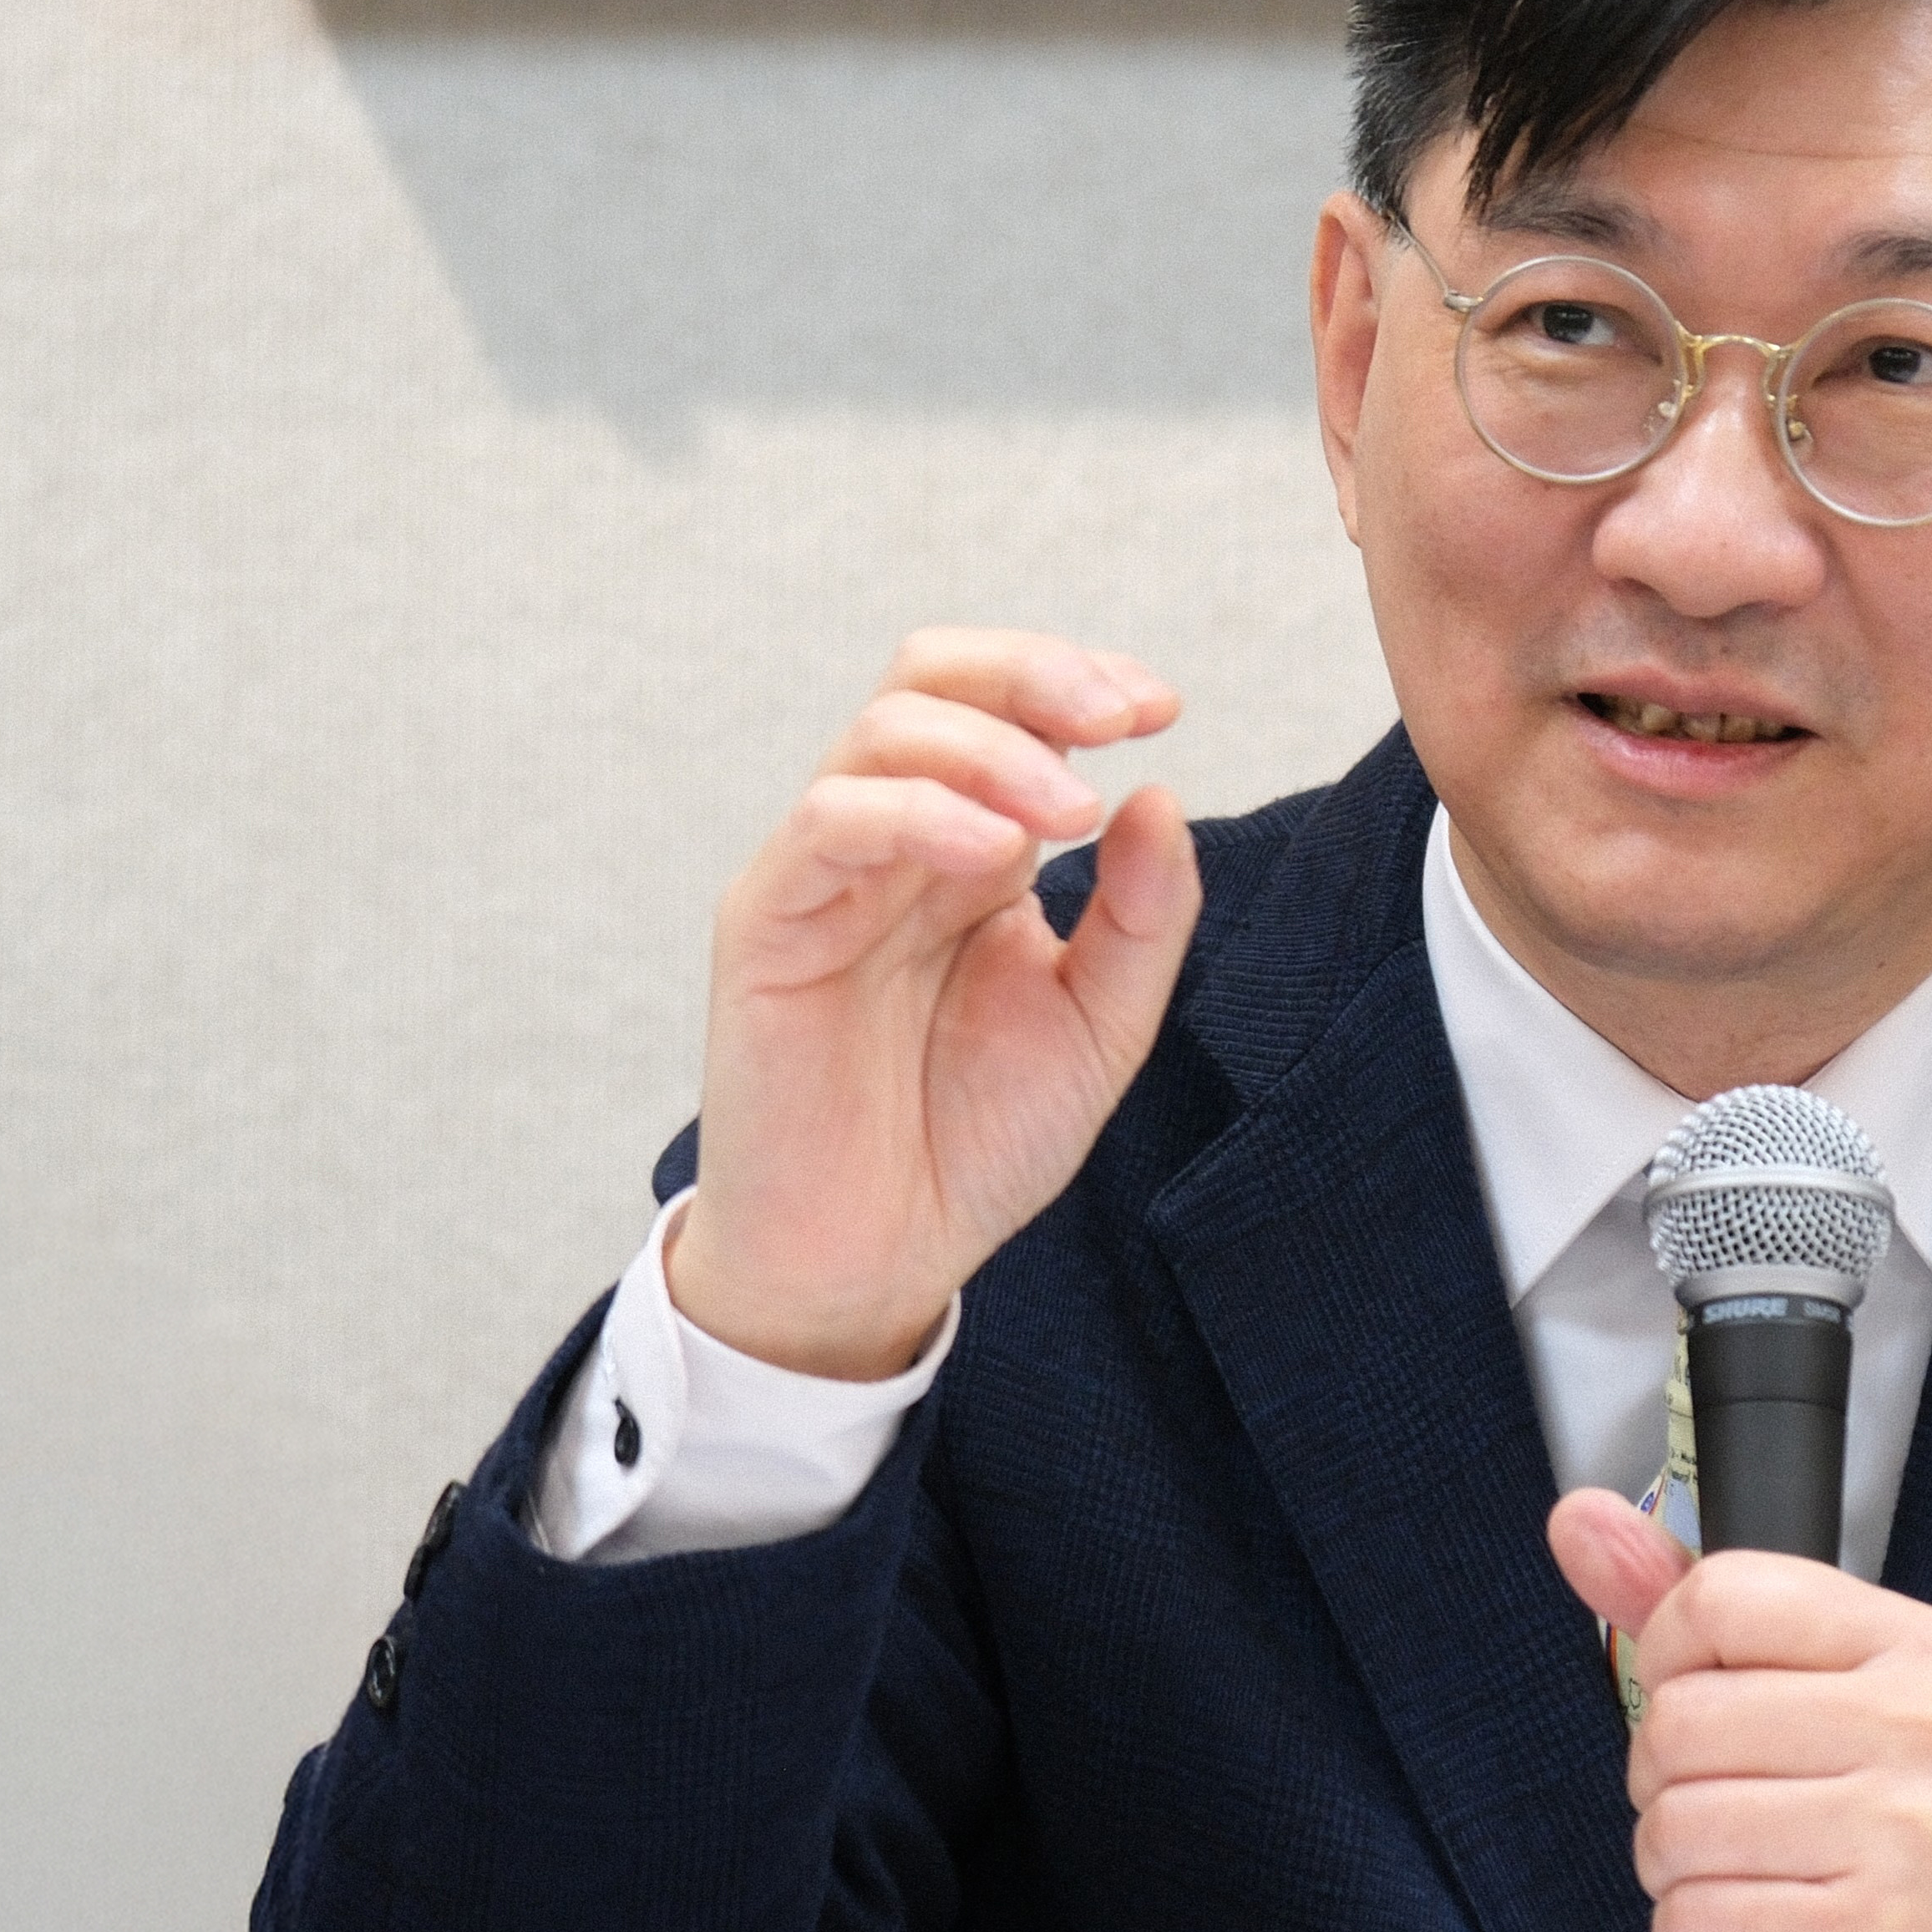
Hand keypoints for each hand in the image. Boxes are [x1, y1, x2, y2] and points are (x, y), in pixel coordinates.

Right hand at [666, 629, 1201, 1378]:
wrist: (878, 1258)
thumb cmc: (974, 1144)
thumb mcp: (1100, 1027)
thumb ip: (1143, 916)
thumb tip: (1160, 790)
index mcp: (972, 849)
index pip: (1006, 706)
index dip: (1079, 678)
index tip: (1162, 707)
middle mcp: (894, 841)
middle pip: (931, 679)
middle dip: (1034, 672)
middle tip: (1120, 714)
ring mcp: (825, 873)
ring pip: (883, 732)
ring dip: (993, 747)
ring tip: (1070, 810)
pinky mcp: (769, 922)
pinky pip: (830, 823)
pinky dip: (918, 813)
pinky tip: (992, 851)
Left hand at [1548, 1491, 1931, 1931]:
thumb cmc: (1926, 1837)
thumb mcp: (1849, 1698)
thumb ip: (1706, 1612)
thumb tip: (1580, 1521)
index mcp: (1914, 1647)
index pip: (1719, 1595)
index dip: (1670, 1662)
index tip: (1706, 1711)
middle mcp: (1920, 1725)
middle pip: (1676, 1720)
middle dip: (1664, 1786)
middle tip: (1729, 1821)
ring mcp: (1903, 1832)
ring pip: (1674, 1826)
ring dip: (1678, 1874)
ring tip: (1750, 1884)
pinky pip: (1695, 1921)